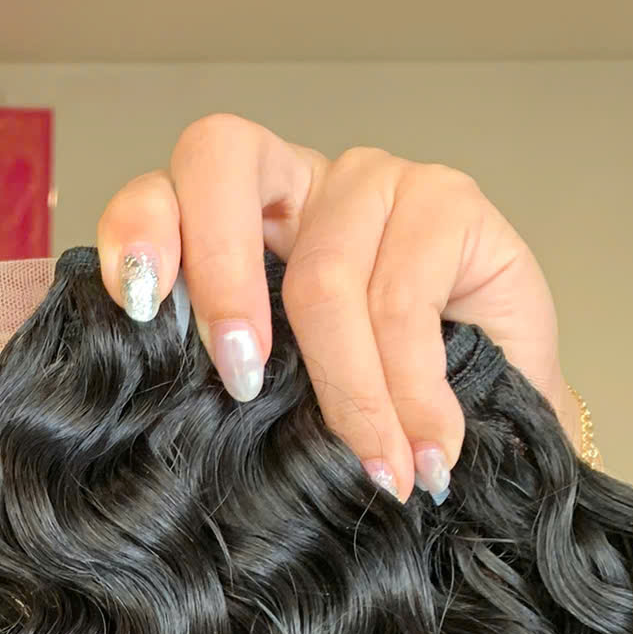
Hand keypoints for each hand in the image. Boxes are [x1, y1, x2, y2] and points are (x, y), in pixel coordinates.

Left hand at [93, 117, 632, 633]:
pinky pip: (406, 301)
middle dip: (219, 275)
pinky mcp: (451, 199)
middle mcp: (292, 180)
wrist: (492, 436)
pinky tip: (424, 456)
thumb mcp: (277, 407)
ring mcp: (373, 180)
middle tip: (244, 385)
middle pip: (221, 158)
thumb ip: (221, 388)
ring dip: (349, 397)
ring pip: (324, 276)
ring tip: (375, 475)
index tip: (140, 311)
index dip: (140, 231)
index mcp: (227, 220)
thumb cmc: (366, 423)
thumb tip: (152, 433)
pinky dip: (412, 395)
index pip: (160, 188)